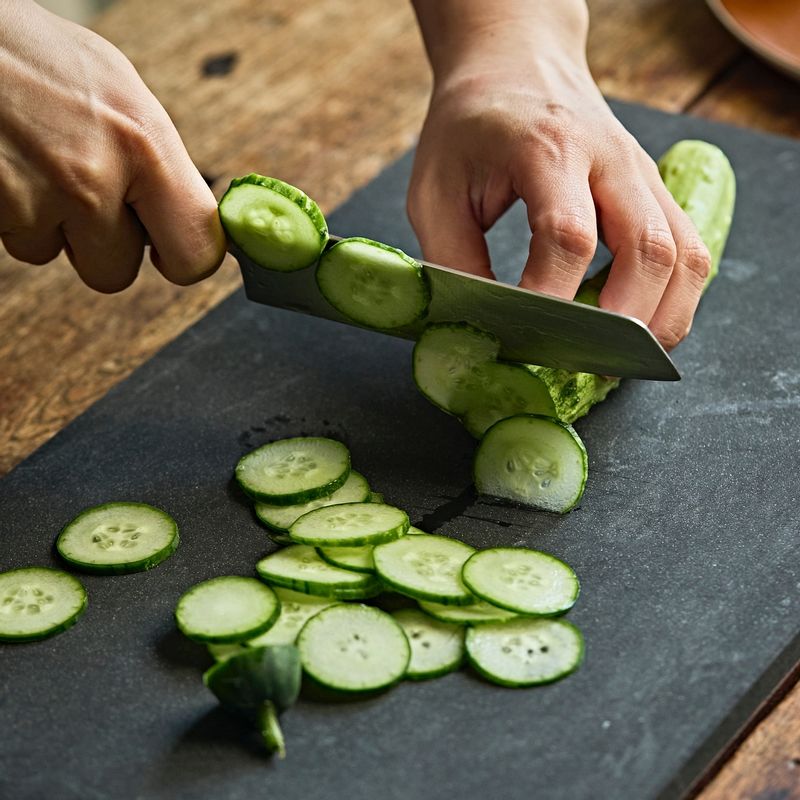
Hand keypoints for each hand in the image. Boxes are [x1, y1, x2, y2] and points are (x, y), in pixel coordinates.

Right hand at [0, 1, 224, 291]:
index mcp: (144, 140)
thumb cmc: (28, 54)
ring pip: (56, 256)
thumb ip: (155, 159)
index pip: (196, 250)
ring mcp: (39, 198)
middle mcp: (97, 175)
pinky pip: (14, 241)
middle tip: (79, 195)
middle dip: (100, 247)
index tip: (169, 253)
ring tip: (31, 164)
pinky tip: (6, 167)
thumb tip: (183, 217)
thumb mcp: (115, 90)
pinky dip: (9, 214)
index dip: (183, 260)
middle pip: (118, 272)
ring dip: (46, 225)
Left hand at [408, 0, 710, 350]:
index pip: (568, 235)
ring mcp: (642, 174)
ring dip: (662, 316)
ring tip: (623, 357)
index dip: (550, 297)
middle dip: (625, 320)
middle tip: (588, 362)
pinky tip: (639, 323)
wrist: (514, 69)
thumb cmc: (469, 131)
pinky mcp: (653, 191)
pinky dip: (672, 297)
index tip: (525, 338)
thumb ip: (453, 262)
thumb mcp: (434, 192)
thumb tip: (480, 331)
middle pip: (650, 247)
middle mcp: (610, 158)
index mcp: (547, 148)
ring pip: (686, 254)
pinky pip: (687, 251)